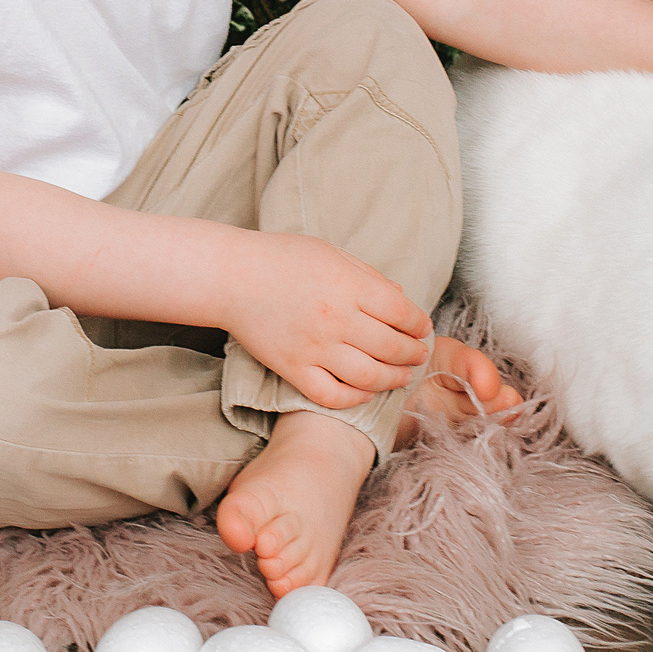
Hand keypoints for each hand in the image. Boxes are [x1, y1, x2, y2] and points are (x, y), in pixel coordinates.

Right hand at [221, 233, 432, 409]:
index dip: (418, 323)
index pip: (401, 312)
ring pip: (369, 376)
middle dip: (413, 353)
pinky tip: (364, 392)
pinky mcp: (293, 368)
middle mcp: (337, 319)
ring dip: (394, 379)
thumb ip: (367, 275)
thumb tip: (400, 296)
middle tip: (418, 354)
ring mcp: (315, 348)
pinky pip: (333, 395)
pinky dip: (355, 398)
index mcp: (349, 286)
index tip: (422, 327)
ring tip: (402, 376)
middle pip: (392, 347)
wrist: (231, 276)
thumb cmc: (280, 258)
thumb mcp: (331, 253)